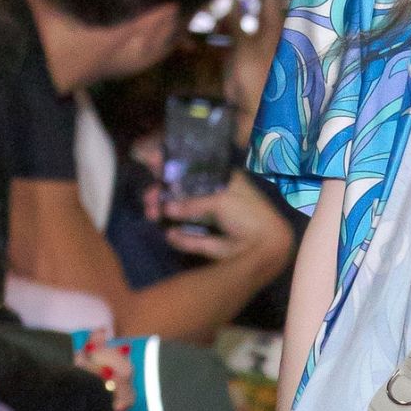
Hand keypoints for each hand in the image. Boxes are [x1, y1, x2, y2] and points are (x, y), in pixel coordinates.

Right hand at [159, 168, 293, 272]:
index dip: (172, 167)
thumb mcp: (219, 201)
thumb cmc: (247, 214)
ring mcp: (209, 220)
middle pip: (182, 193)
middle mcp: (214, 197)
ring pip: (181, 215)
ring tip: (151, 214)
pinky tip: (169, 234)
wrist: (262, 247)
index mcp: (222, 181)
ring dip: (163, 213)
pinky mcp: (207, 242)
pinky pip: (188, 238)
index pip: (192, 170)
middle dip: (163, 194)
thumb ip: (191, 202)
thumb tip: (166, 207)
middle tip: (148, 198)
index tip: (152, 163)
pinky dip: (178, 238)